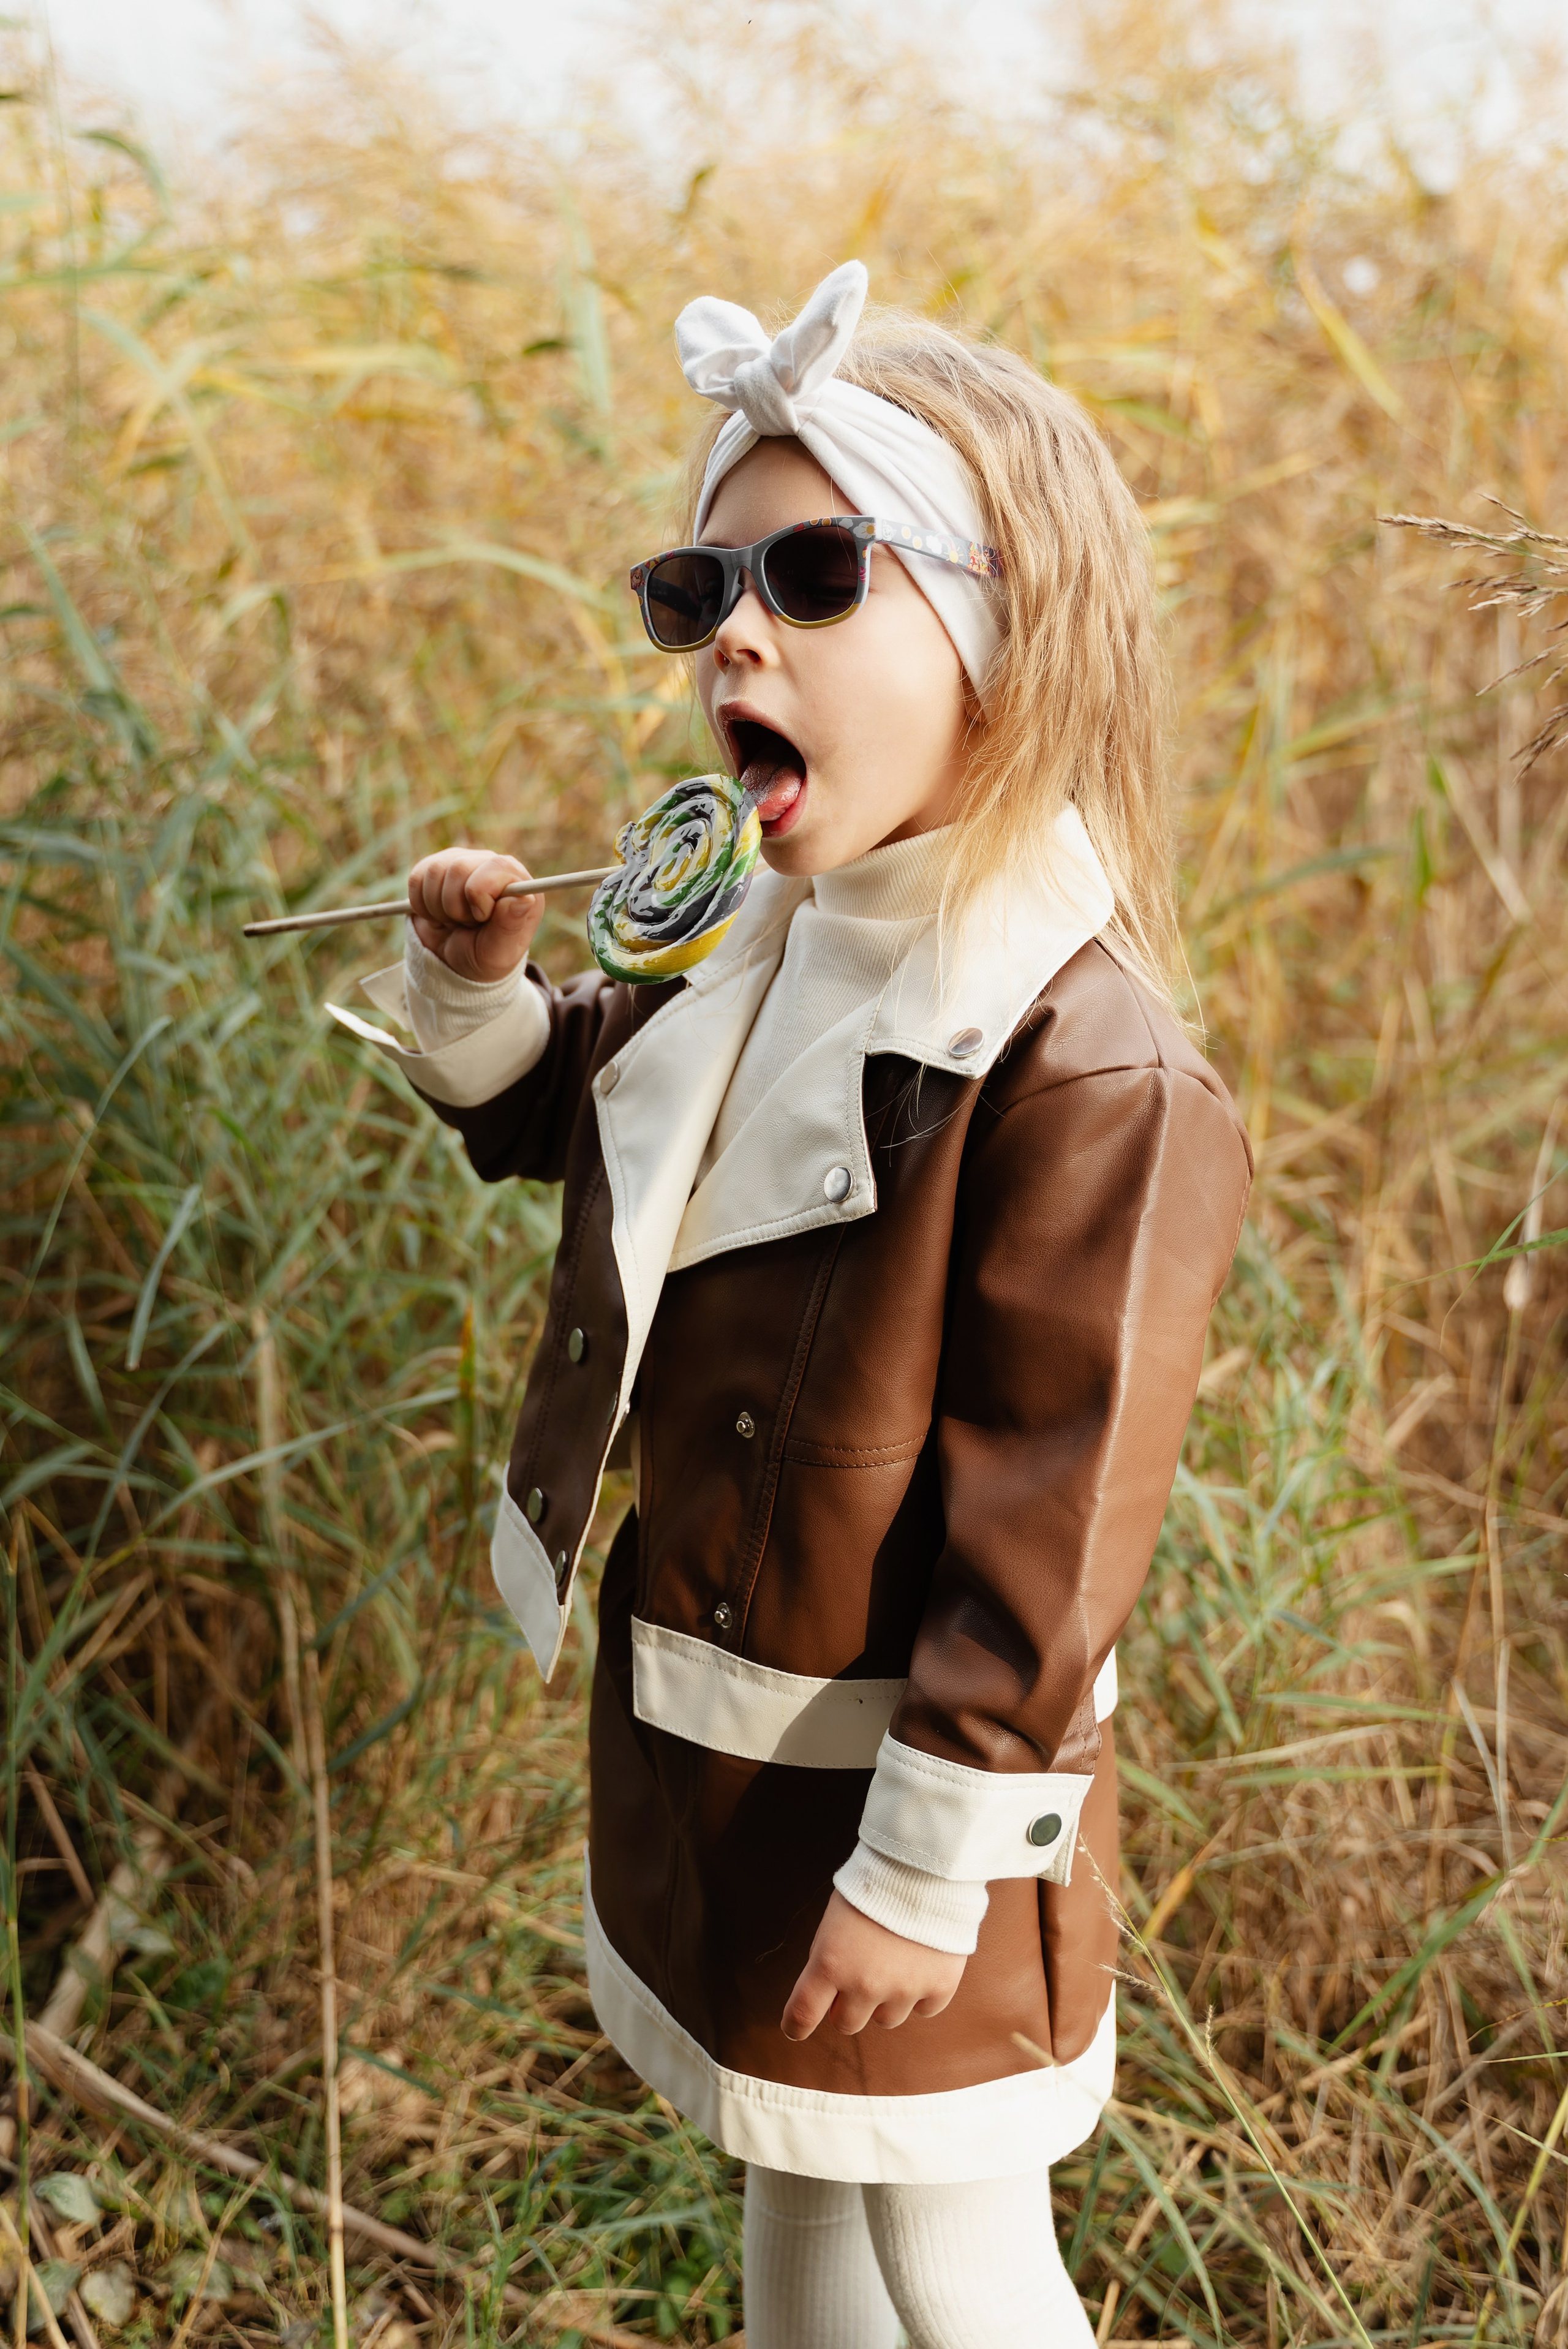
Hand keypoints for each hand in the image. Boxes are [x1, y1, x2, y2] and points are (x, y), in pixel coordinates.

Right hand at [407, 848, 542, 981]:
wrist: (454, 964)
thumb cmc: (484, 957)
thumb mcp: (499, 952)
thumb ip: (510, 926)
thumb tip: (524, 898)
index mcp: (517, 883)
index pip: (496, 867)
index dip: (479, 896)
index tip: (480, 918)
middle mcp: (492, 866)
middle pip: (459, 868)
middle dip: (455, 907)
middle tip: (466, 924)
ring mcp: (463, 862)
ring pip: (436, 872)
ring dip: (438, 909)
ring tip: (453, 922)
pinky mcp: (436, 867)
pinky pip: (417, 879)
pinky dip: (421, 905)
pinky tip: (437, 915)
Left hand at [781, 1890, 965, 2040]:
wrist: (924, 1865)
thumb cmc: (873, 1885)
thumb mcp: (834, 1920)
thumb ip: (828, 1960)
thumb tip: (827, 1992)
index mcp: (830, 1964)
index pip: (802, 2015)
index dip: (795, 2026)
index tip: (795, 2028)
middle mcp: (865, 1985)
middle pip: (847, 2023)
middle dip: (847, 2005)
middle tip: (859, 1977)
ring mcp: (904, 1990)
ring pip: (887, 2020)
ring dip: (886, 2000)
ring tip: (895, 1963)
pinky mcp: (939, 1987)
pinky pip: (925, 2010)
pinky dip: (921, 1993)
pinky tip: (921, 1964)